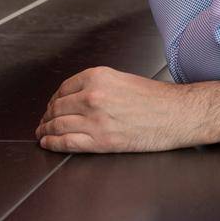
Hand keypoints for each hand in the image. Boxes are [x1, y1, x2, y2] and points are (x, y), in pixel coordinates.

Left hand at [36, 67, 219, 152]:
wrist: (175, 114)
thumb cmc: (155, 98)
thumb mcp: (122, 79)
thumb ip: (98, 85)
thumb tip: (77, 97)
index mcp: (98, 76)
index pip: (63, 89)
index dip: (54, 100)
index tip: (52, 106)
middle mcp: (92, 96)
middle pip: (57, 107)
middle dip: (48, 116)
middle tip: (44, 122)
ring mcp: (94, 119)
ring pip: (57, 125)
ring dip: (46, 130)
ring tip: (43, 134)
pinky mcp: (100, 141)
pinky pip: (66, 143)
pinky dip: (52, 144)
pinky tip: (48, 143)